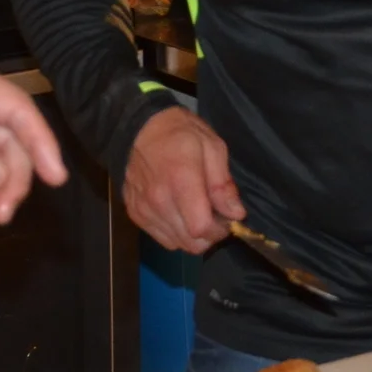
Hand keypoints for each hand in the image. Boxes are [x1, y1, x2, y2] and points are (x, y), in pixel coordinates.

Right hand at [124, 107, 241, 253]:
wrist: (138, 128)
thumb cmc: (179, 133)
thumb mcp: (212, 146)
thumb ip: (223, 184)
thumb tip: (236, 214)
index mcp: (181, 181)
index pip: (201, 228)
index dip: (220, 230)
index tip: (226, 218)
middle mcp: (160, 201)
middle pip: (191, 242)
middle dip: (209, 236)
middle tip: (215, 216)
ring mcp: (145, 210)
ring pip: (177, 244)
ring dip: (192, 236)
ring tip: (196, 213)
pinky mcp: (135, 214)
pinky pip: (161, 238)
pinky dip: (175, 233)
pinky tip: (180, 214)